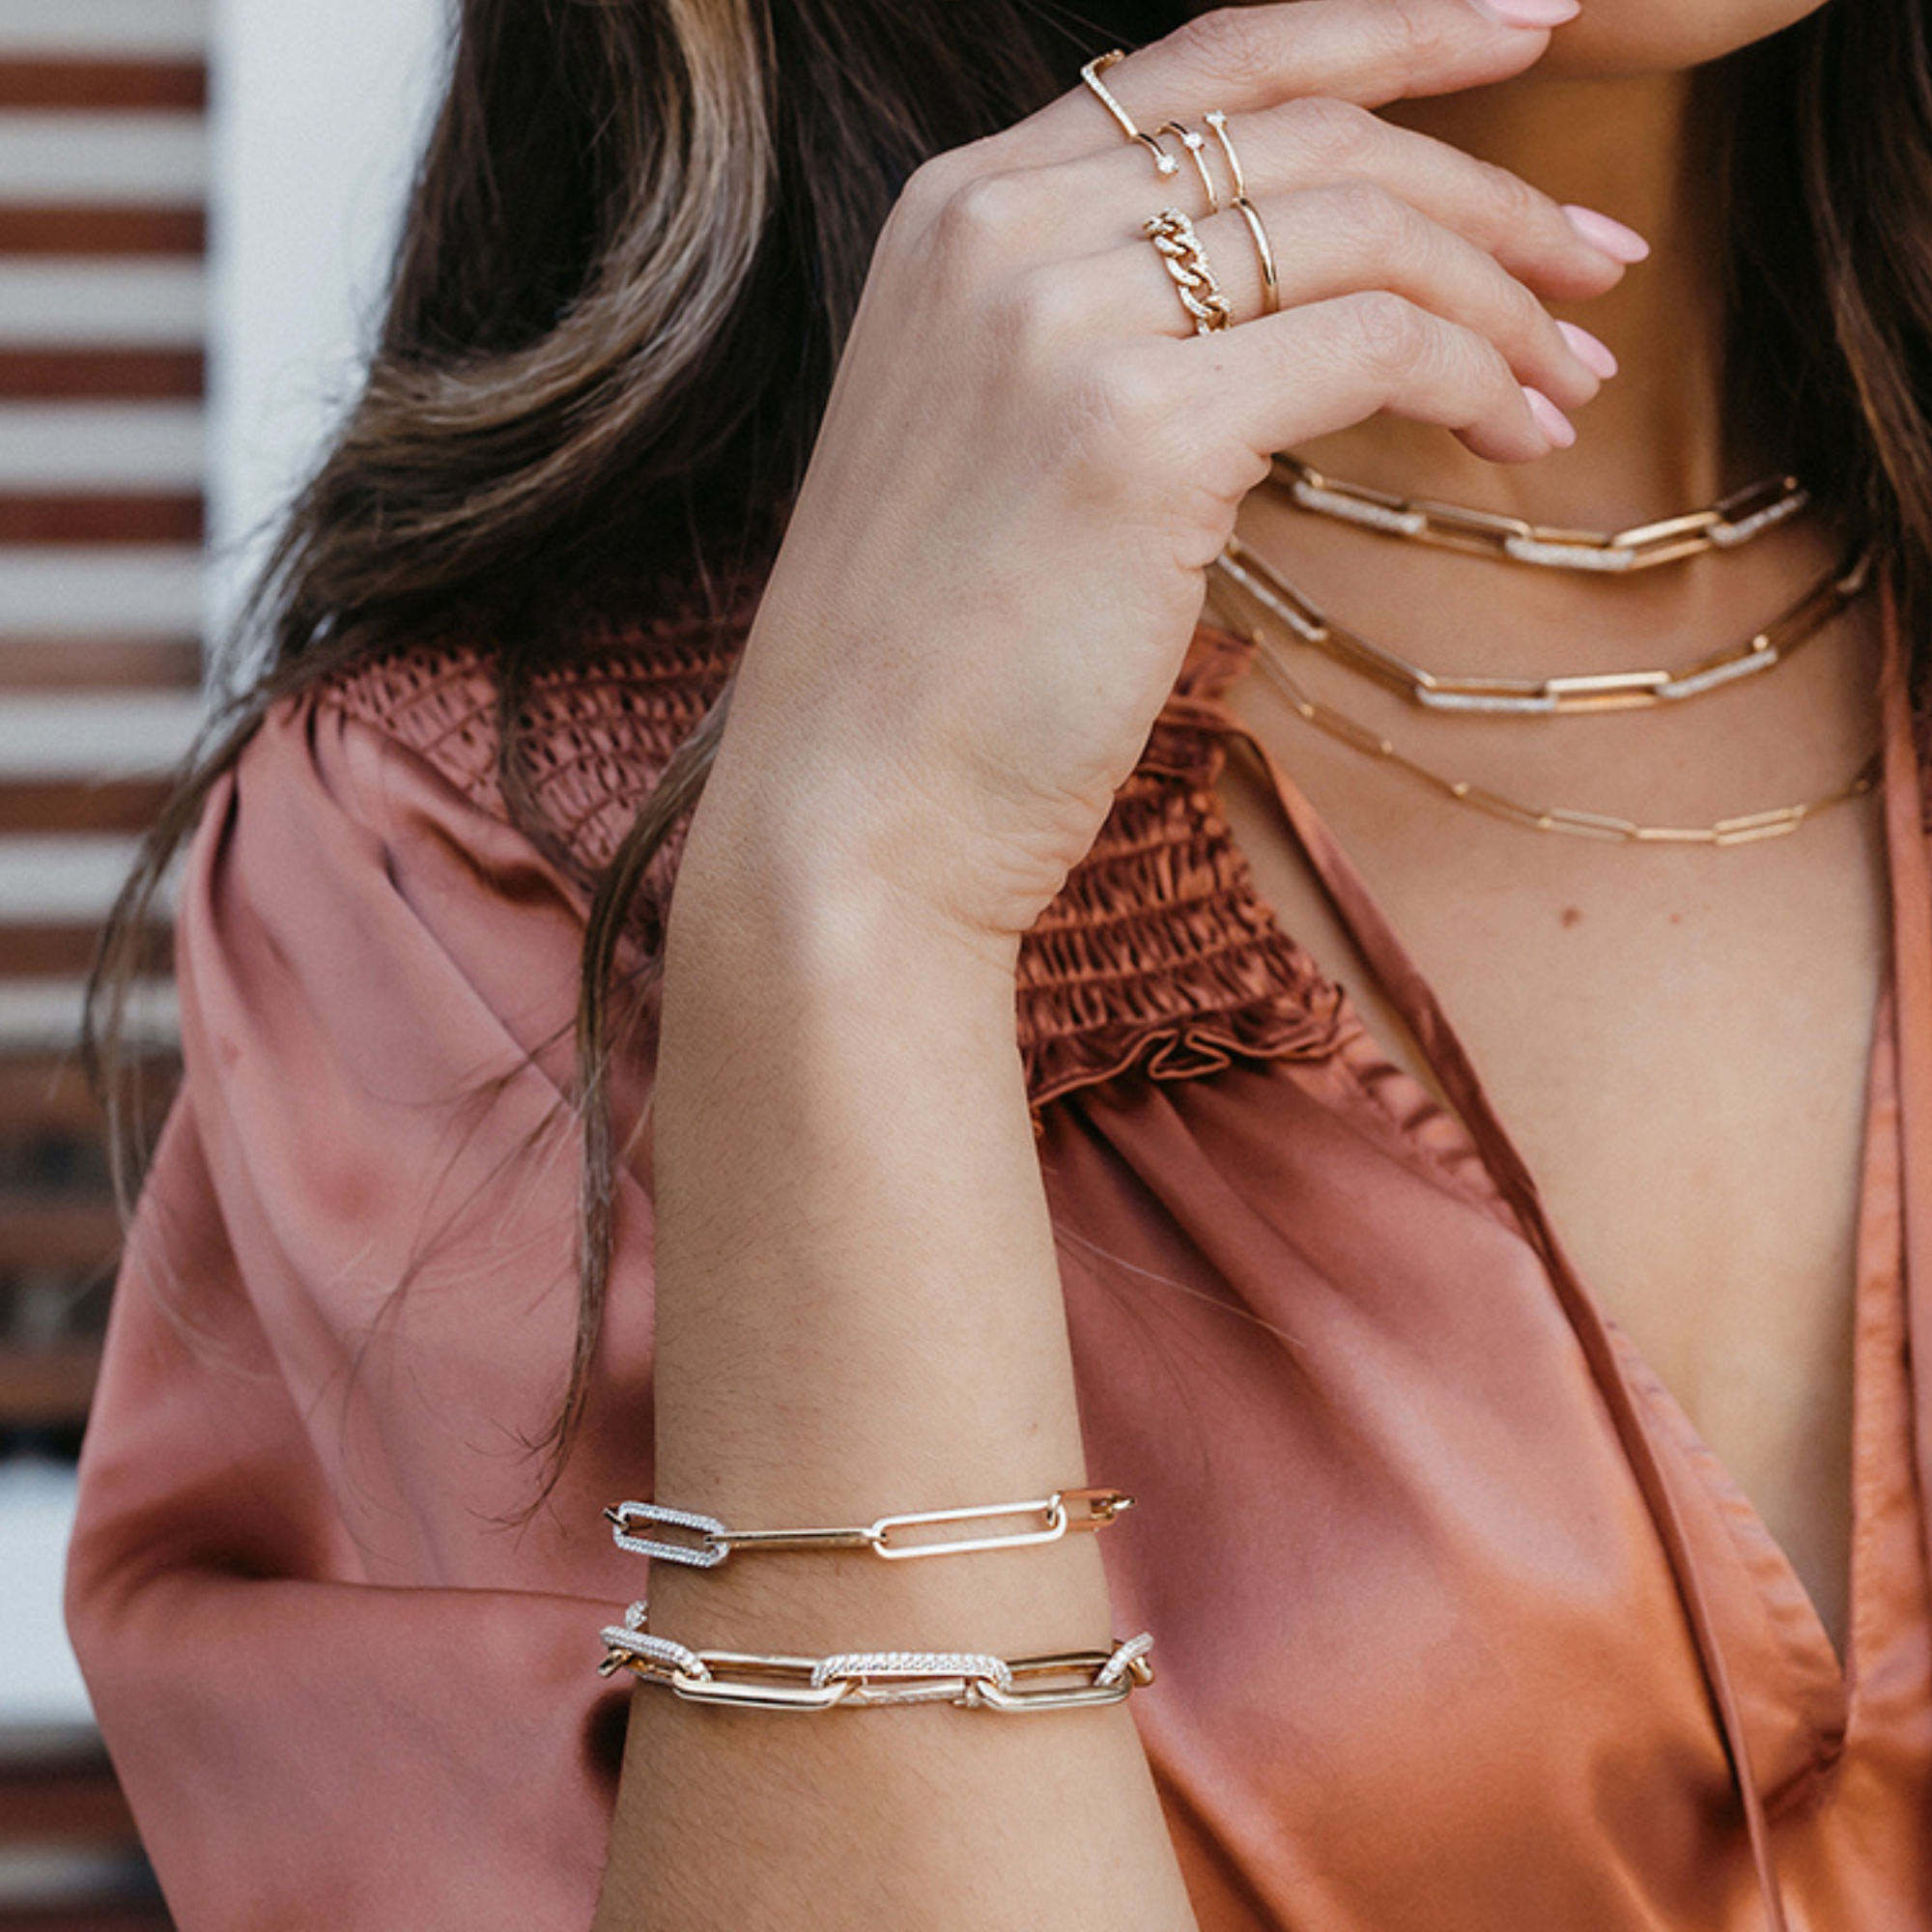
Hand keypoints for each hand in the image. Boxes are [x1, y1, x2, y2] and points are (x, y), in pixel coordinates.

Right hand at [693, 0, 1634, 952]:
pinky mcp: (1137, 433)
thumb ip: (1096, 326)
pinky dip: (1474, 381)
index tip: (1526, 34)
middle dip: (1488, 187)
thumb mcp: (989, 439)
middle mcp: (998, 228)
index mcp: (957, 211)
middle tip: (1596, 263)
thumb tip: (1278, 305)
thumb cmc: (930, 663)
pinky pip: (1372, 344)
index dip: (1389, 29)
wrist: (846, 810)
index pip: (1211, 63)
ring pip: (1360, 228)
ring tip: (1574, 376)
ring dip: (1503, 295)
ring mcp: (1061, 322)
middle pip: (1310, 131)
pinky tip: (1516, 440)